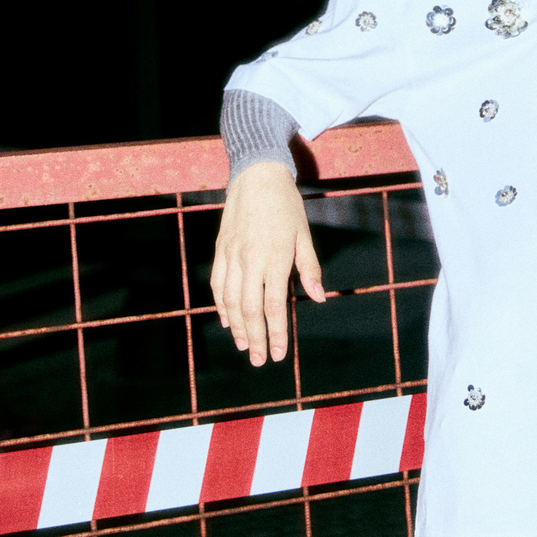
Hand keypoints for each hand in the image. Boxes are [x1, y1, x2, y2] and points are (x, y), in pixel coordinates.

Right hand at [210, 162, 324, 365]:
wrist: (257, 176)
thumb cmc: (286, 206)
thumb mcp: (304, 235)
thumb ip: (309, 268)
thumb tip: (319, 298)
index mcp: (275, 258)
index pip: (274, 306)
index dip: (276, 333)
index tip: (278, 354)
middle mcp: (251, 260)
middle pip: (249, 309)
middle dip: (255, 338)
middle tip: (259, 360)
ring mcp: (232, 255)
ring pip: (230, 301)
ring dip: (236, 327)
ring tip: (244, 346)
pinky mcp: (220, 250)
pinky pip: (217, 284)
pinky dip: (221, 306)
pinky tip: (227, 321)